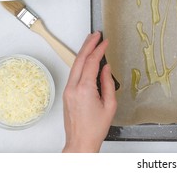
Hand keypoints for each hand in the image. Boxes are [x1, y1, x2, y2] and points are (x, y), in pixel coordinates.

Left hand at [62, 32, 116, 152]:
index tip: (105, 42)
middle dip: (88, 45)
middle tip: (96, 34)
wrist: (80, 142)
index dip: (99, 50)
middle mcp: (73, 88)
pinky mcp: (67, 93)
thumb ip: (108, 83)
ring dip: (83, 52)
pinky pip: (74, 73)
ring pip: (75, 65)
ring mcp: (68, 90)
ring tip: (90, 42)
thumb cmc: (95, 128)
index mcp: (84, 89)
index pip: (92, 63)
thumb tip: (106, 68)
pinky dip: (80, 63)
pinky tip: (86, 59)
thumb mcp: (109, 105)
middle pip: (80, 60)